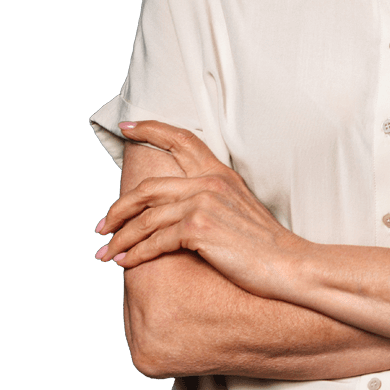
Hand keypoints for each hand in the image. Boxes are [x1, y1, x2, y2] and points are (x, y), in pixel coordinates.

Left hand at [95, 120, 303, 299]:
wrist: (288, 264)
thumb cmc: (264, 244)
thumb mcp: (238, 207)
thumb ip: (210, 198)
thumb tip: (175, 209)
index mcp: (219, 173)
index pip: (181, 140)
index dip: (150, 130)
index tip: (127, 126)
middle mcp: (209, 182)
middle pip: (147, 188)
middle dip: (117, 209)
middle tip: (101, 226)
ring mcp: (203, 203)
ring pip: (145, 218)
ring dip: (120, 237)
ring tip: (105, 253)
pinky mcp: (199, 228)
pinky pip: (155, 241)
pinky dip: (135, 254)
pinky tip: (126, 263)